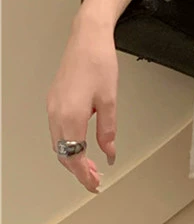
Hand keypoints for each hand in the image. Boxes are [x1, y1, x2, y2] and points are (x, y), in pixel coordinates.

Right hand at [46, 12, 118, 192]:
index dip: (84, 174)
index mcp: (70, 116)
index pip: (74, 156)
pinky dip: (68, 143)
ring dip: (73, 157)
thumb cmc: (99, 63)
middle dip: (78, 170)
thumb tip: (108, 152)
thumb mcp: (110, 100)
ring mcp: (52, 107)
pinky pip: (58, 130)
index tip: (94, 184)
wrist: (87, 38)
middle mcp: (56, 113)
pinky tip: (80, 144)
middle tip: (94, 179)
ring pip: (59, 143)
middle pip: (63, 153)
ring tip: (90, 166)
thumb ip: (108, 130)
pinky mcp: (54, 100)